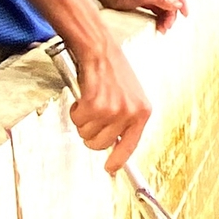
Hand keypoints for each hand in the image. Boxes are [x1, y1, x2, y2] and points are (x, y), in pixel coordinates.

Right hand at [67, 33, 153, 173]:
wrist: (101, 49)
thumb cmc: (113, 70)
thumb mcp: (130, 96)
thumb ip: (126, 120)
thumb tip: (116, 143)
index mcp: (143, 112)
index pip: (130, 146)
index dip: (118, 160)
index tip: (110, 168)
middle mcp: (130, 113)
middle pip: (101, 144)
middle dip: (91, 134)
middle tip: (92, 117)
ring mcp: (113, 110)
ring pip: (87, 134)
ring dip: (83, 121)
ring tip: (90, 102)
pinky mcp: (95, 105)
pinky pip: (77, 121)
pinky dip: (75, 111)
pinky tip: (83, 97)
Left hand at [93, 0, 188, 32]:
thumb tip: (176, 3)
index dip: (182, 4)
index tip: (185, 14)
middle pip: (171, 2)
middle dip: (171, 15)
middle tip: (166, 26)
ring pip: (165, 8)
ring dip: (165, 19)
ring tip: (162, 28)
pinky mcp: (147, 1)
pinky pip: (158, 11)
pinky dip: (159, 18)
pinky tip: (158, 24)